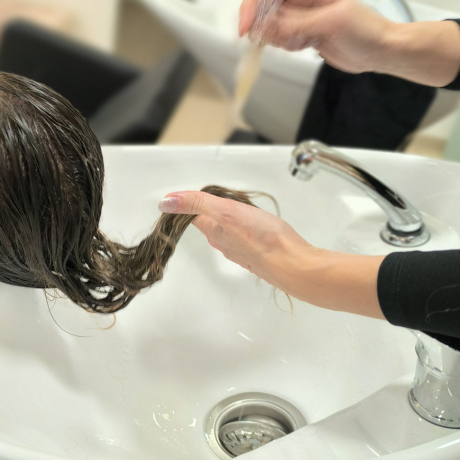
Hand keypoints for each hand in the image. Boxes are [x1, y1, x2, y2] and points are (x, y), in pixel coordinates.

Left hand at [158, 189, 310, 289]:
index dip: (191, 204)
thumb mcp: (226, 212)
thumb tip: (165, 203)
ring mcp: (243, 252)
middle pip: (213, 224)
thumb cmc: (263, 238)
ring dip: (233, 220)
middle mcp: (226, 245)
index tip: (193, 194)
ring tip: (241, 208)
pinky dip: (249, 230)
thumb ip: (197, 204)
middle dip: (214, 210)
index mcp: (215, 233)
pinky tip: (259, 227)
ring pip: (231, 232)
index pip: (194, 217)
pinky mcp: (261, 256)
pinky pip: (249, 239)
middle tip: (221, 196)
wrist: (293, 265)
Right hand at [238, 0, 390, 73]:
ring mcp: (301, 13)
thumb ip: (297, 23)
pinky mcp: (302, 30)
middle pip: (265, 6)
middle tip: (268, 40)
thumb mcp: (331, 22)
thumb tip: (267, 25)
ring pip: (270, 24)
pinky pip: (280, 38)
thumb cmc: (367, 30)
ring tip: (301, 42)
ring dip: (277, 38)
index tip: (247, 27)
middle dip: (264, 25)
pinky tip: (306, 46)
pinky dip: (286, 45)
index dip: (253, 6)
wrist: (380, 51)